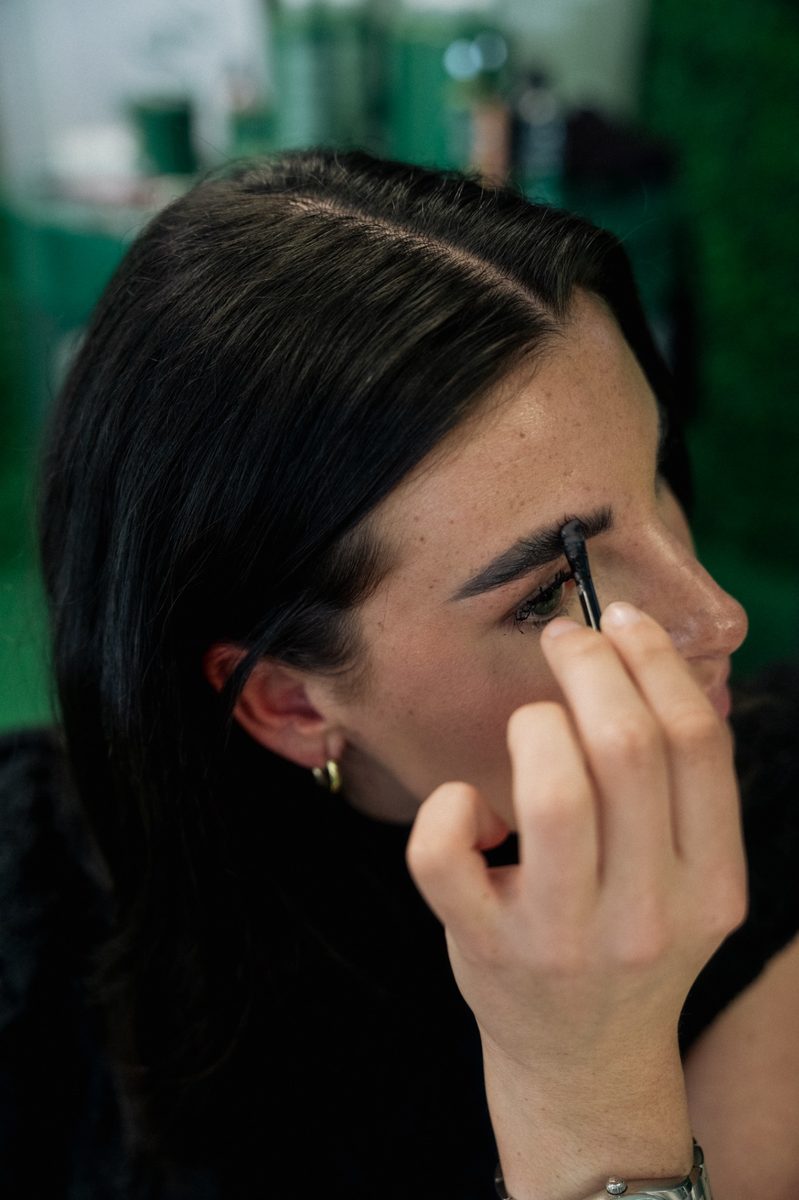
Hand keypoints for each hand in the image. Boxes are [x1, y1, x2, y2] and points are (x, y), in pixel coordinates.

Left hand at [406, 602, 747, 1193]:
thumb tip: (643, 659)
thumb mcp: (685, 882)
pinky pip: (447, 851)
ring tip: (529, 726)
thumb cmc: (627, 943)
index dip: (654, 662)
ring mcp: (563, 937)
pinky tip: (467, 807)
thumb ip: (681, 794)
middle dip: (588, 667)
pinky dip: (448, 804)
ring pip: (553, 791)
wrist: (583, 1064)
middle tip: (562, 638)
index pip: (697, 744)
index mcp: (711, 885)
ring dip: (533, 728)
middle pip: (627, 750)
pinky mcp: (485, 948)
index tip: (620, 620)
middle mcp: (648, 914)